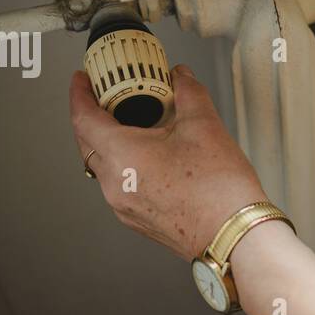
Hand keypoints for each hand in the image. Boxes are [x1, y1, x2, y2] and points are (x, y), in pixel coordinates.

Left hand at [69, 64, 265, 259]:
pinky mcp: (139, 220)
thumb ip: (188, 92)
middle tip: (108, 99)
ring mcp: (125, 207)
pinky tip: (153, 158)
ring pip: (105, 167)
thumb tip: (181, 79)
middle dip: (94, 117)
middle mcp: (115, 184)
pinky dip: (127, 166)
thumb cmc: (219, 192)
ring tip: (137, 128)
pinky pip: (121, 186)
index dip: (79, 94)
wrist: (235, 235)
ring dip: (112, 144)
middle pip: (88, 144)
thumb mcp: (204, 125)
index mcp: (122, 155)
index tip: (81, 81)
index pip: (82, 118)